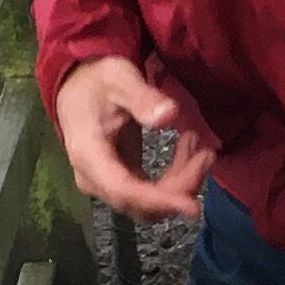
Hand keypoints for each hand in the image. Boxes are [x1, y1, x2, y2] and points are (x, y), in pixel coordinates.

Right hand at [54, 57, 212, 219]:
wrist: (77, 88)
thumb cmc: (97, 82)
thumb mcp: (119, 79)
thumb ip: (142, 97)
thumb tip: (169, 115)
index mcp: (89, 155)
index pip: (124, 190)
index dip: (158, 201)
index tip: (192, 206)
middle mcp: (94, 179)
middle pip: (141, 204)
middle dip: (180, 186)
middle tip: (207, 154)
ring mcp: (107, 185)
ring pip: (150, 205)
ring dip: (181, 184)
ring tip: (200, 148)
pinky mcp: (121, 182)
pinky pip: (151, 194)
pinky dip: (174, 180)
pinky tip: (186, 151)